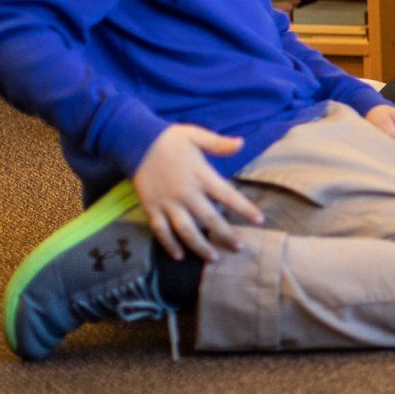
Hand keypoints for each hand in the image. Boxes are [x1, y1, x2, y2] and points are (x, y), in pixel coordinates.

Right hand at [132, 124, 264, 262]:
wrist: (135, 142)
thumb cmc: (169, 139)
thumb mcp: (196, 135)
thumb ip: (218, 143)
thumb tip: (241, 142)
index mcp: (201, 175)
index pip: (228, 195)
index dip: (245, 209)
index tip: (259, 220)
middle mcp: (186, 193)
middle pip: (209, 219)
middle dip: (225, 235)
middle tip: (239, 247)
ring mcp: (168, 203)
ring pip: (186, 230)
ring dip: (200, 246)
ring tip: (212, 258)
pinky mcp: (151, 208)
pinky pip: (161, 231)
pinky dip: (169, 245)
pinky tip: (179, 256)